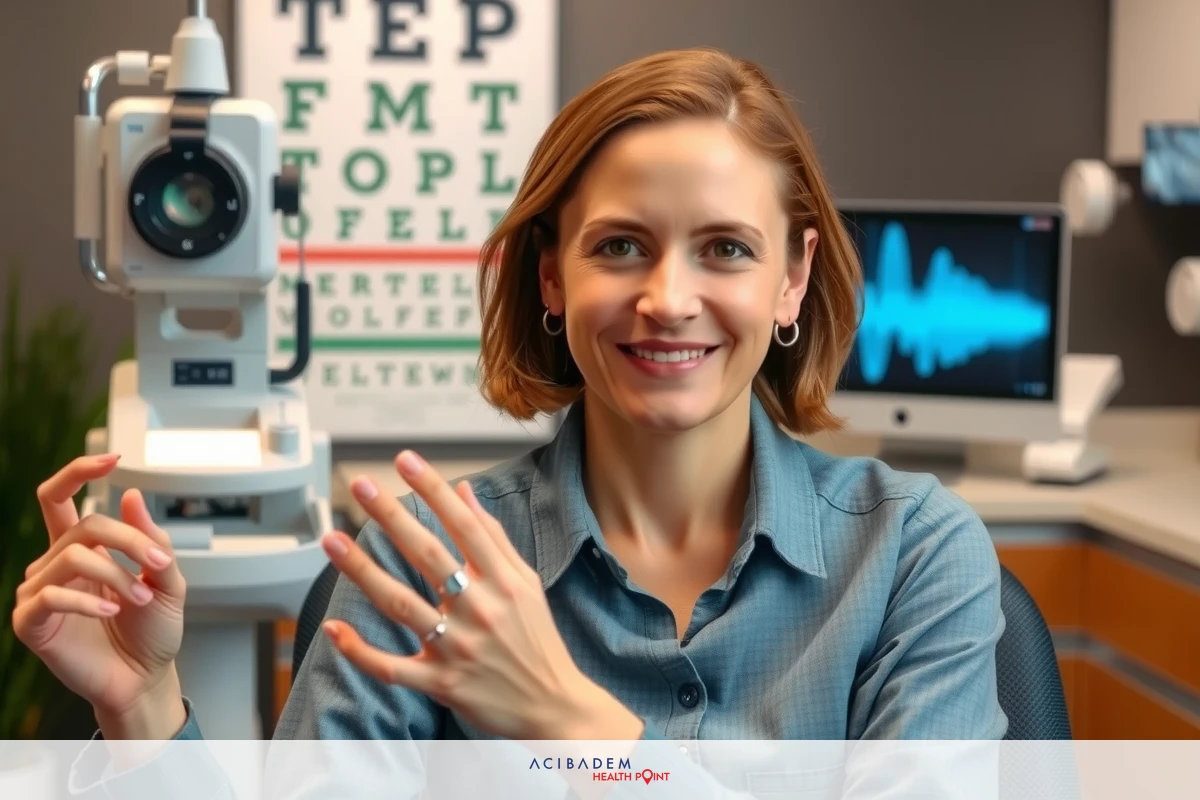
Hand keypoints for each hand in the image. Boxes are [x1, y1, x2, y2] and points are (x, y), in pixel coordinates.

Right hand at [12, 454, 187, 738]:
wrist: (145, 679)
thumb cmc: (152, 632)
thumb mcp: (167, 579)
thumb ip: (152, 540)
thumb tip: (130, 495)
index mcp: (82, 548)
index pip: (60, 498)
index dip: (78, 472)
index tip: (112, 458)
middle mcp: (54, 564)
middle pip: (85, 525)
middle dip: (130, 541)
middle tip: (160, 566)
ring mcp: (39, 592)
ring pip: (73, 556)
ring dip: (118, 575)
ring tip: (141, 600)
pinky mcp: (31, 622)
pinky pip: (49, 595)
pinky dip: (86, 599)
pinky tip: (110, 611)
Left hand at [319, 450, 643, 739]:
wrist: (554, 708)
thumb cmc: (538, 641)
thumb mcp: (527, 583)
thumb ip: (494, 537)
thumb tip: (464, 491)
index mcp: (504, 582)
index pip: (464, 525)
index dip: (433, 490)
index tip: (405, 461)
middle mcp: (480, 610)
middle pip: (428, 555)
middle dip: (391, 516)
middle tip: (360, 485)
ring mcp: (457, 647)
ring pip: (400, 603)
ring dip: (362, 569)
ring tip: (332, 539)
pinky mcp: (441, 683)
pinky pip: (391, 667)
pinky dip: (360, 650)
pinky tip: (333, 627)